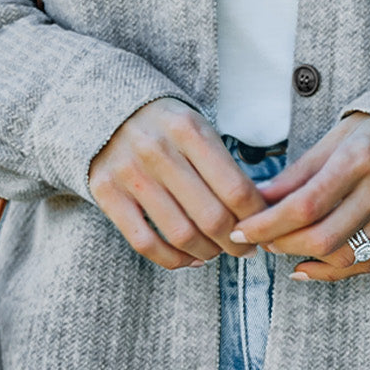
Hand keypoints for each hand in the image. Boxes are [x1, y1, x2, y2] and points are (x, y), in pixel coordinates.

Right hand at [88, 98, 270, 268]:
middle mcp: (157, 151)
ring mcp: (130, 174)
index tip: (263, 227)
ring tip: (216, 252)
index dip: (256, 218)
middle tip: (244, 248)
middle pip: (211, 217)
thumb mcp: (198, 128)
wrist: (107, 110)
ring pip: (181, 234)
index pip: (236, 189)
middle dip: (236, 242)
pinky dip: (172, 259)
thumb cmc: (165, 127)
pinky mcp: (106, 194)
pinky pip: (144, 242)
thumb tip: (258, 213)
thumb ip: (224, 165)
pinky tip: (188, 258)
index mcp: (188, 130)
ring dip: (207, 253)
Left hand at [228, 112, 369, 281]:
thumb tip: (258, 200)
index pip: (304, 205)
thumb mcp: (335, 139)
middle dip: (282, 245)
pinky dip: (334, 272)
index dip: (267, 224)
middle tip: (260, 240)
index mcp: (359, 158)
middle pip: (323, 237)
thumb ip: (298, 173)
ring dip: (305, 259)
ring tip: (282, 247)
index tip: (242, 230)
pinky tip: (308, 266)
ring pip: (345, 256)